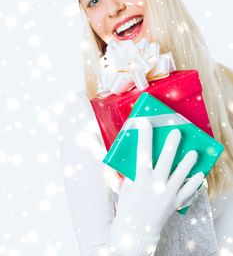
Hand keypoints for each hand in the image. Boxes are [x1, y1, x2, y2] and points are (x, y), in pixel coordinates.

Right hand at [109, 118, 203, 253]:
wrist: (136, 230)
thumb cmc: (128, 206)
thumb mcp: (126, 187)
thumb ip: (133, 172)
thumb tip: (139, 157)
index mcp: (141, 178)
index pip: (143, 152)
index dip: (144, 135)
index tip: (144, 122)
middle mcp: (156, 184)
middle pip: (166, 160)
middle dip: (171, 144)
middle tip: (176, 131)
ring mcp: (167, 194)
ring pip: (181, 174)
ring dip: (188, 162)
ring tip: (193, 152)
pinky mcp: (175, 203)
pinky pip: (188, 192)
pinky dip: (195, 183)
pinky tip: (200, 175)